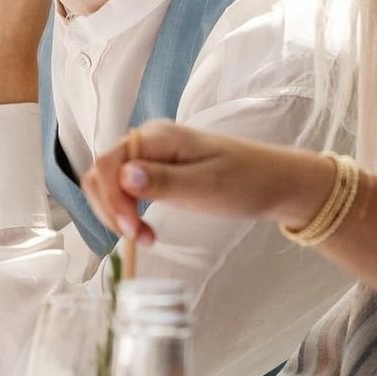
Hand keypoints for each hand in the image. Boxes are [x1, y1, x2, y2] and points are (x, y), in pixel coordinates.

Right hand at [82, 120, 280, 243]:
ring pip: (109, 182)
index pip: (108, 164)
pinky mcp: (156, 169)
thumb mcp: (206, 187)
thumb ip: (163, 182)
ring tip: (143, 237)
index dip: (111, 200)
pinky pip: (125, 188)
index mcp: (157, 137)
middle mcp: (147, 140)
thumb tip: (124, 176)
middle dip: (109, 209)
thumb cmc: (246, 182)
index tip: (132, 231)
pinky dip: (126, 211)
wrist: (275, 181)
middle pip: (101, 172)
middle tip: (138, 238)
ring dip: (116, 213)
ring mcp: (150, 154)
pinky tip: (144, 228)